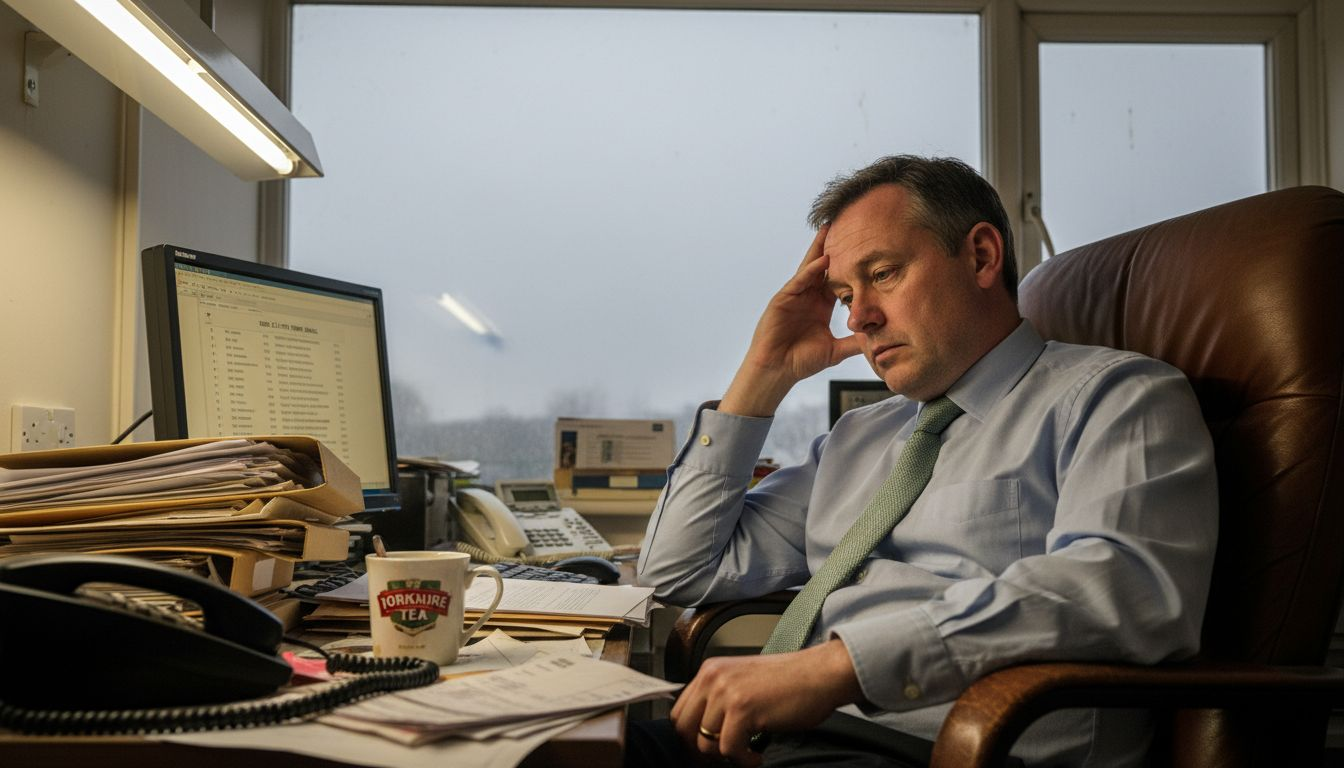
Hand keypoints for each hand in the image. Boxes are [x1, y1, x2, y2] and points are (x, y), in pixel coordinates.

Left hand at [670, 639, 862, 765]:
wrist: (821, 674)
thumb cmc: (790, 682)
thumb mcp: (743, 682)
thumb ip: (720, 699)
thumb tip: (702, 732)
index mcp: (710, 670)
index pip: (680, 712)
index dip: (690, 737)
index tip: (706, 750)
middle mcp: (713, 678)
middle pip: (684, 728)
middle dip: (702, 750)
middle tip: (724, 757)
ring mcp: (726, 692)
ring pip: (705, 743)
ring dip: (727, 755)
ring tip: (747, 752)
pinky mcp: (743, 709)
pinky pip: (729, 749)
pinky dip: (743, 760)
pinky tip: (757, 755)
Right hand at [720, 227, 862, 416]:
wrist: (777, 371)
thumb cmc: (801, 361)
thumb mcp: (835, 351)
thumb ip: (854, 343)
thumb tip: (878, 341)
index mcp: (820, 306)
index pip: (837, 280)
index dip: (849, 265)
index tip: (862, 249)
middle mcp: (807, 297)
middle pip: (823, 267)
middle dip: (832, 247)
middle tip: (845, 226)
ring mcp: (794, 296)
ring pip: (810, 268)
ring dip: (820, 250)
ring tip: (830, 230)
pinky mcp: (782, 299)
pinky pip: (799, 281)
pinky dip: (811, 271)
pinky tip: (823, 260)